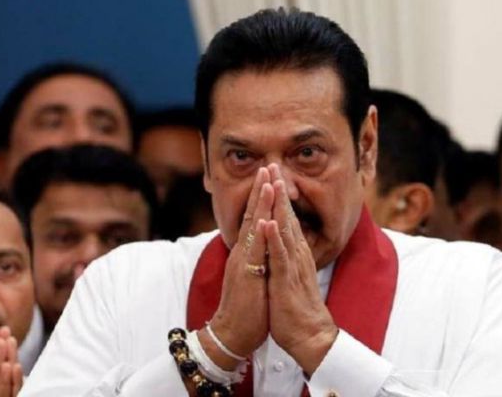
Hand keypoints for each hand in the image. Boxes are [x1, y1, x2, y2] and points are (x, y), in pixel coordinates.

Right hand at [202, 167, 273, 369]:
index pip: (255, 220)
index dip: (263, 198)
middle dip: (261, 190)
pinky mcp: (246, 277)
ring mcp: (243, 263)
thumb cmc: (246, 309)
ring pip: (253, 228)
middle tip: (268, 166)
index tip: (270, 177)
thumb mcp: (254, 277)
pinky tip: (264, 219)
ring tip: (267, 181)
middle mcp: (243, 254)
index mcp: (247, 254)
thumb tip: (266, 245)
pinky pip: (255, 253)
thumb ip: (258, 259)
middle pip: (252, 216)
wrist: (231, 334)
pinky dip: (260, 234)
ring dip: (260, 203)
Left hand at [264, 164, 337, 375]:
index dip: (279, 197)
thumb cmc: (296, 309)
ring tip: (273, 181)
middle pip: (287, 216)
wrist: (309, 336)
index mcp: (294, 253)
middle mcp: (296, 253)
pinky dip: (273, 237)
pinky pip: (280, 255)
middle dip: (279, 190)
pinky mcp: (287, 279)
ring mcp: (292, 265)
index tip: (272, 174)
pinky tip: (268, 221)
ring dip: (278, 204)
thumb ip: (286, 257)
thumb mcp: (290, 276)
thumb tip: (281, 243)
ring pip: (285, 228)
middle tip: (273, 164)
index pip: (286, 219)